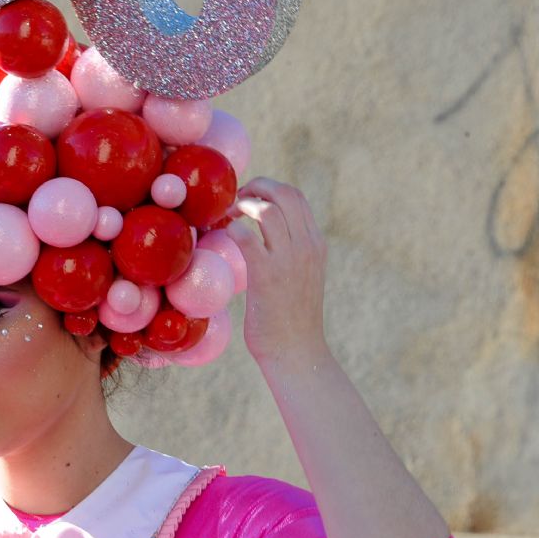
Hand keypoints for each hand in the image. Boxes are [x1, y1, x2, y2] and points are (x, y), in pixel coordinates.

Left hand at [225, 178, 330, 369]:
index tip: (247, 198)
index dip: (268, 188)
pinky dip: (230, 229)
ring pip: (267, 209)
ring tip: (226, 217)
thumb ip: (290, 252)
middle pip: (284, 193)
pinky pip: (245, 237)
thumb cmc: (290, 318)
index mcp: (315, 243)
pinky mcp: (268, 274)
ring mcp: (289, 259)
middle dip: (255, 187)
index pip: (296, 197)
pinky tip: (222, 237)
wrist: (296, 350)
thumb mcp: (301, 276)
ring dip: (240, 206)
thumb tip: (264, 237)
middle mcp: (307, 245)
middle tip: (234, 200)